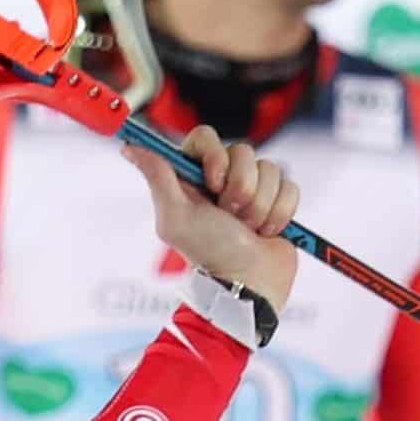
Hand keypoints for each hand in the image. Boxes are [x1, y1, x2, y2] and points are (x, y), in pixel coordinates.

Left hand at [123, 125, 300, 309]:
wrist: (247, 284)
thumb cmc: (209, 253)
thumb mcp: (175, 217)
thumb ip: (157, 177)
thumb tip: (129, 146)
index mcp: (194, 176)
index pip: (205, 136)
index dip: (215, 156)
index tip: (214, 184)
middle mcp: (223, 177)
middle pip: (244, 150)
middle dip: (240, 188)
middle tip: (230, 216)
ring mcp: (253, 188)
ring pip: (271, 169)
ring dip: (260, 206)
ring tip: (248, 229)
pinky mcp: (278, 201)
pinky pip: (290, 188)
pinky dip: (280, 214)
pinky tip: (266, 232)